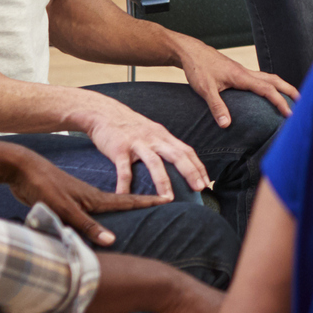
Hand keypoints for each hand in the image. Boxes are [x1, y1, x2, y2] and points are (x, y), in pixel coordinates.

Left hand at [6, 151, 162, 247]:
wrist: (22, 169)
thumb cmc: (43, 186)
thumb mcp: (64, 208)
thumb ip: (86, 225)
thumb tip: (111, 240)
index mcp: (95, 198)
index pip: (128, 201)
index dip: (148, 202)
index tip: (168, 200)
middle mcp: (91, 199)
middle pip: (122, 205)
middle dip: (141, 207)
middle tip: (161, 209)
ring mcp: (79, 200)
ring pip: (106, 210)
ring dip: (122, 213)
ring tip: (136, 218)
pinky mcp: (67, 203)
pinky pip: (90, 214)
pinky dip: (100, 218)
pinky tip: (98, 224)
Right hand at [77, 95, 210, 200]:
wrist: (104, 113)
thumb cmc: (130, 127)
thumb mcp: (152, 132)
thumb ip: (164, 146)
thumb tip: (179, 165)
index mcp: (163, 136)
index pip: (186, 151)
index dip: (198, 166)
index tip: (207, 182)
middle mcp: (154, 138)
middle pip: (177, 155)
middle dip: (190, 172)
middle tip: (200, 189)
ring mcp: (137, 143)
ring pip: (154, 163)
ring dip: (163, 182)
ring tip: (168, 199)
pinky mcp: (119, 148)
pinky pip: (123, 169)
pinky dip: (124, 184)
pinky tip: (125, 197)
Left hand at [168, 33, 297, 126]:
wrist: (191, 52)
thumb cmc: (198, 68)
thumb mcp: (205, 89)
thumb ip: (217, 107)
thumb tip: (226, 125)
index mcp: (242, 77)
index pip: (267, 90)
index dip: (280, 102)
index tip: (290, 114)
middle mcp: (246, 73)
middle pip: (275, 80)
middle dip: (289, 90)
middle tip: (302, 102)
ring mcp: (243, 71)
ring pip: (269, 78)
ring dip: (281, 87)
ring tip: (290, 97)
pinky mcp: (238, 72)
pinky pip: (260, 78)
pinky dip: (270, 85)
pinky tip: (267, 92)